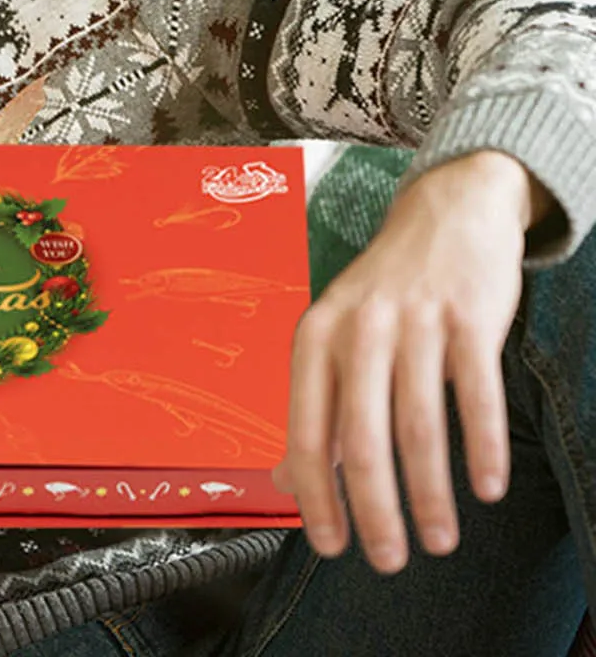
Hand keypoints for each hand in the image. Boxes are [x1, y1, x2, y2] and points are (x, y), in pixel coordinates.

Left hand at [273, 151, 546, 572]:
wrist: (445, 212)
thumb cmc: (385, 290)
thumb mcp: (334, 337)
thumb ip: (315, 408)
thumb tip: (286, 481)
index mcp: (316, 336)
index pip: (307, 431)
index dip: (317, 495)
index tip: (332, 546)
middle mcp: (358, 328)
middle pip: (361, 440)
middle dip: (375, 511)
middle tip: (389, 560)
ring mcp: (415, 322)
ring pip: (420, 427)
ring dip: (431, 495)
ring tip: (439, 540)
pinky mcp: (468, 318)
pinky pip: (477, 396)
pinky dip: (482, 449)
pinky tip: (486, 488)